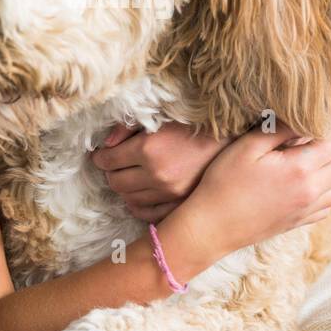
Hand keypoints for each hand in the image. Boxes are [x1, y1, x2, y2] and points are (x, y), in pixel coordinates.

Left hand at [91, 121, 231, 223]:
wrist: (230, 141)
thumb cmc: (193, 124)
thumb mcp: (159, 117)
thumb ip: (128, 128)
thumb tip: (106, 145)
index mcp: (149, 149)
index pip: (108, 161)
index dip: (101, 157)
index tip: (102, 155)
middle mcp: (157, 175)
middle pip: (115, 182)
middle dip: (110, 172)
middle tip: (114, 165)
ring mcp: (169, 194)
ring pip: (129, 199)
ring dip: (124, 188)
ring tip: (129, 176)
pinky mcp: (180, 205)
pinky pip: (147, 214)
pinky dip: (138, 205)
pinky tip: (140, 194)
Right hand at [178, 122, 330, 259]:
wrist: (213, 227)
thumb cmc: (225, 183)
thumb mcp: (247, 147)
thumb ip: (277, 129)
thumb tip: (299, 117)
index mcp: (300, 169)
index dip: (329, 127)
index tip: (313, 121)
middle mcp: (311, 191)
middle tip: (319, 136)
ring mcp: (308, 210)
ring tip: (317, 158)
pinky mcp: (300, 222)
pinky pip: (329, 206)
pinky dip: (327, 191)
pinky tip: (307, 181)